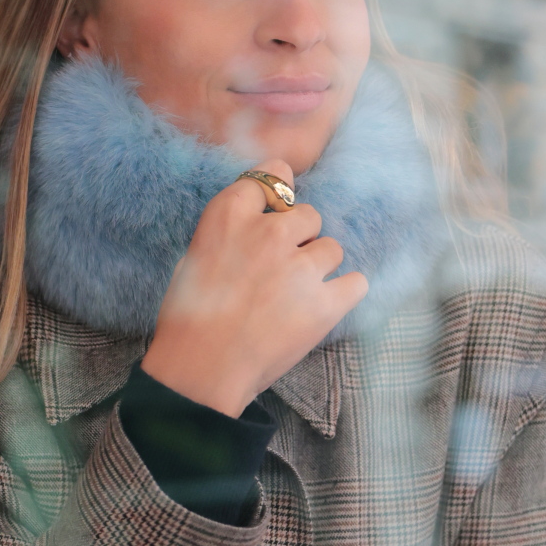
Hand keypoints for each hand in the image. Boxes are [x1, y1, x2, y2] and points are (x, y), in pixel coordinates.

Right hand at [140, 160, 367, 416]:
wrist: (201, 370)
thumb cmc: (189, 317)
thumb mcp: (197, 255)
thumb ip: (233, 227)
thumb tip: (268, 210)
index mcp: (229, 216)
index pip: (272, 175)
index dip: (279, 192)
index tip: (278, 207)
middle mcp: (268, 232)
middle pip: (308, 214)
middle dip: (300, 237)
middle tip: (279, 269)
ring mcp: (300, 267)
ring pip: (332, 248)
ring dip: (319, 267)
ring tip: (296, 295)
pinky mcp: (324, 303)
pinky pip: (355, 282)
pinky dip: (345, 292)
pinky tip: (326, 304)